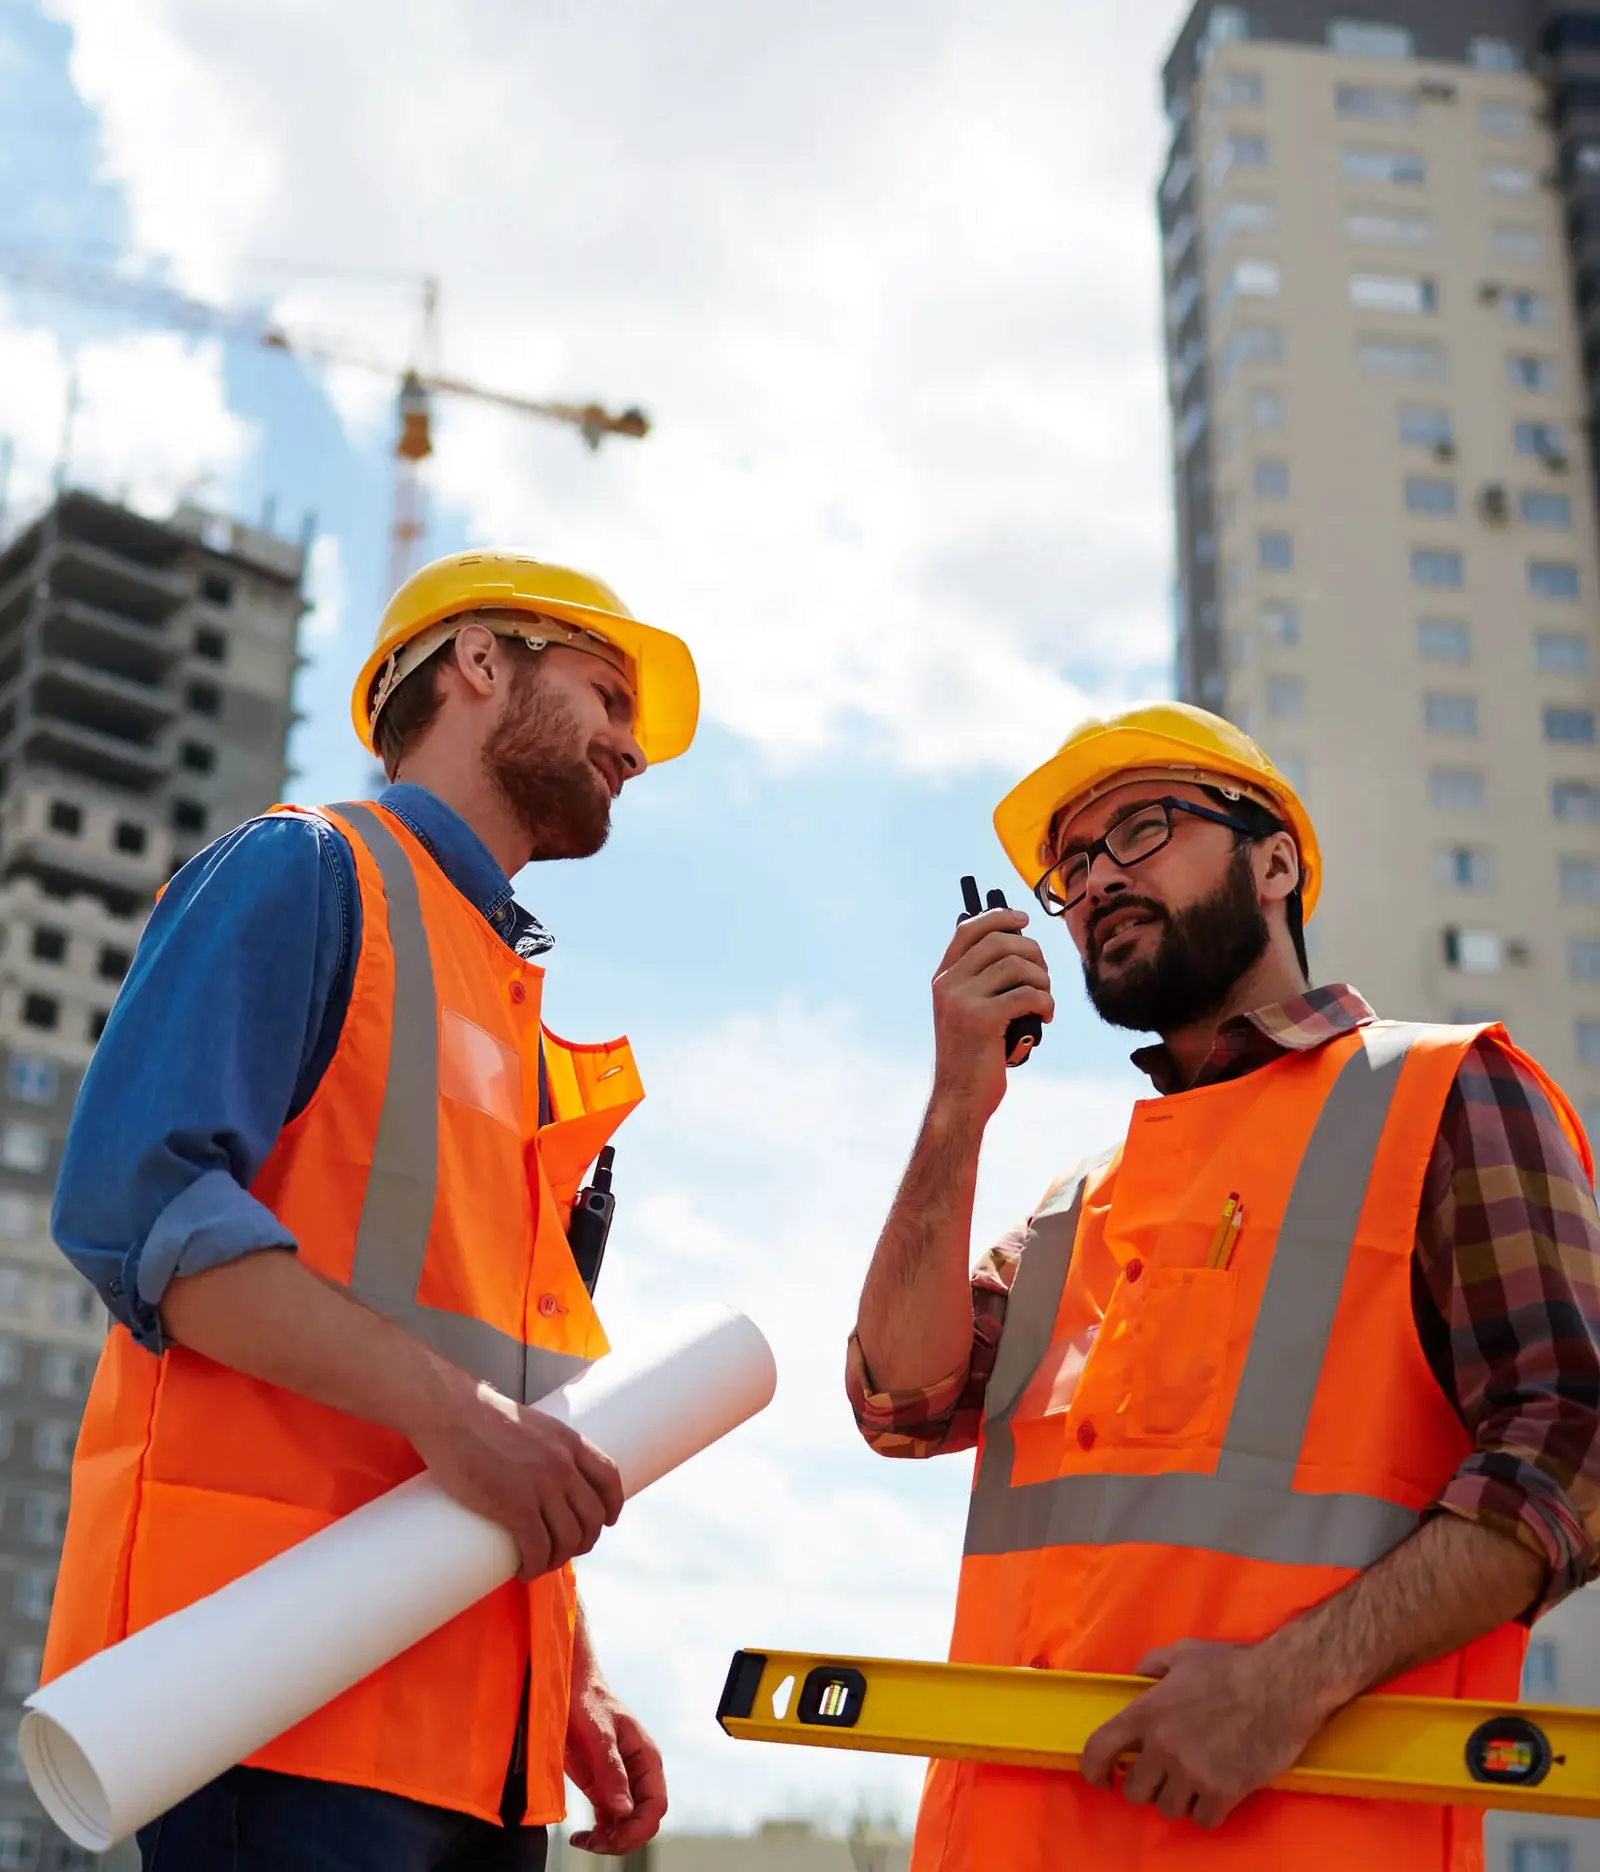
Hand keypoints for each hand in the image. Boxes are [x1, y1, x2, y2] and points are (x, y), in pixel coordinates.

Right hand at [407, 1364, 622, 1579]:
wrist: (451, 1414)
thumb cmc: (480, 1417)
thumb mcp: (529, 1424)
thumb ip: (542, 1446)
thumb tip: (537, 1471)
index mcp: (569, 1442)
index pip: (609, 1478)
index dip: (612, 1505)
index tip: (606, 1521)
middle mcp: (564, 1465)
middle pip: (592, 1517)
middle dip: (584, 1541)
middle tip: (565, 1549)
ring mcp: (543, 1487)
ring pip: (568, 1538)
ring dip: (557, 1558)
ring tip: (540, 1562)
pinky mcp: (516, 1507)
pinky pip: (538, 1549)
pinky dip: (534, 1567)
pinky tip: (524, 1570)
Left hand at [565, 1672, 667, 1855]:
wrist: (568, 1687)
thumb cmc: (588, 1701)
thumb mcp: (599, 1733)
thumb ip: (611, 1771)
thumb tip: (623, 1810)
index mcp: (646, 1758)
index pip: (655, 1805)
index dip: (639, 1827)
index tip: (615, 1837)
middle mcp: (637, 1774)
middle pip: (643, 1820)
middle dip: (623, 1838)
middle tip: (596, 1843)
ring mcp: (621, 1782)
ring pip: (627, 1825)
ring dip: (609, 1840)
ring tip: (585, 1841)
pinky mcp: (603, 1788)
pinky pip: (609, 1820)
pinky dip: (599, 1834)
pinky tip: (582, 1836)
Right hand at [930, 907, 1053, 1122]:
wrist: (960, 1097)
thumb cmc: (973, 1055)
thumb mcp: (967, 1012)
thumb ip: (981, 982)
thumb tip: (1018, 946)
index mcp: (944, 978)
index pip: (969, 929)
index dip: (999, 917)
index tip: (1024, 919)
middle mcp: (949, 984)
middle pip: (1000, 942)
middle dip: (1033, 953)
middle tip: (1044, 976)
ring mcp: (962, 1001)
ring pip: (1017, 966)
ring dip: (1042, 980)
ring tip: (1045, 999)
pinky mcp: (982, 1020)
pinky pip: (1028, 994)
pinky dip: (1046, 1002)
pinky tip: (1046, 1016)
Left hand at [1078, 1638, 1332, 1828]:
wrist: (1281, 1686)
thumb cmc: (1232, 1666)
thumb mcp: (1182, 1653)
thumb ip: (1150, 1666)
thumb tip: (1135, 1680)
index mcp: (1147, 1713)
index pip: (1099, 1749)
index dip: (1094, 1770)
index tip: (1103, 1778)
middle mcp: (1163, 1747)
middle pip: (1135, 1791)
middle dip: (1146, 1785)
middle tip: (1163, 1774)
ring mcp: (1192, 1773)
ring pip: (1168, 1809)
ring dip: (1178, 1798)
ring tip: (1194, 1779)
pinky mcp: (1223, 1792)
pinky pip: (1202, 1820)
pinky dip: (1207, 1811)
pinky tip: (1216, 1792)